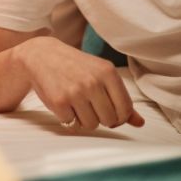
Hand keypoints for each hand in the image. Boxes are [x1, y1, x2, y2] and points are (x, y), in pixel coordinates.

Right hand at [19, 36, 144, 129]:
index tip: (108, 109)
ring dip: (84, 119)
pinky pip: (72, 124)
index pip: (125, 109)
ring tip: (75, 102)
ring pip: (92, 125)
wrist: (41, 55)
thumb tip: (140, 123)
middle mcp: (93, 81)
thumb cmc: (75, 66)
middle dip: (100, 117)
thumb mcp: (100, 74)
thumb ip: (120, 98)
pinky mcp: (59, 102)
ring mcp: (75, 92)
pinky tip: (63, 102)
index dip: (118, 115)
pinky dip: (68, 118)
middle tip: (88, 103)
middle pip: (110, 120)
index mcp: (108, 72)